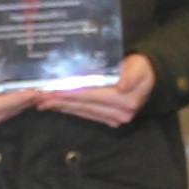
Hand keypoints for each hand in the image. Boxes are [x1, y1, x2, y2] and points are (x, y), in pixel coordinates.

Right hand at [0, 70, 38, 137]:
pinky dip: (15, 106)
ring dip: (24, 105)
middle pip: (9, 111)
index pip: (1, 105)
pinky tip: (25, 99)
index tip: (34, 92)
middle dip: (27, 101)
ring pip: (8, 114)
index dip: (19, 98)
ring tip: (40, 94)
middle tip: (45, 91)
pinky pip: (4, 115)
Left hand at [33, 53, 155, 127]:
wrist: (151, 77)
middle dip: (59, 102)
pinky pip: (87, 114)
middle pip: (82, 106)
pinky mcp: (109, 120)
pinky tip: (58, 105)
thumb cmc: (141, 68)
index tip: (49, 91)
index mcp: (124, 100)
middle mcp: (119, 114)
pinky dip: (71, 109)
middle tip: (38, 97)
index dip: (68, 93)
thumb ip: (130, 76)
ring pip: (82, 112)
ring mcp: (114, 119)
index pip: (89, 96)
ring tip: (42, 102)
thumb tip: (121, 86)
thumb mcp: (138, 67)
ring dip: (62, 107)